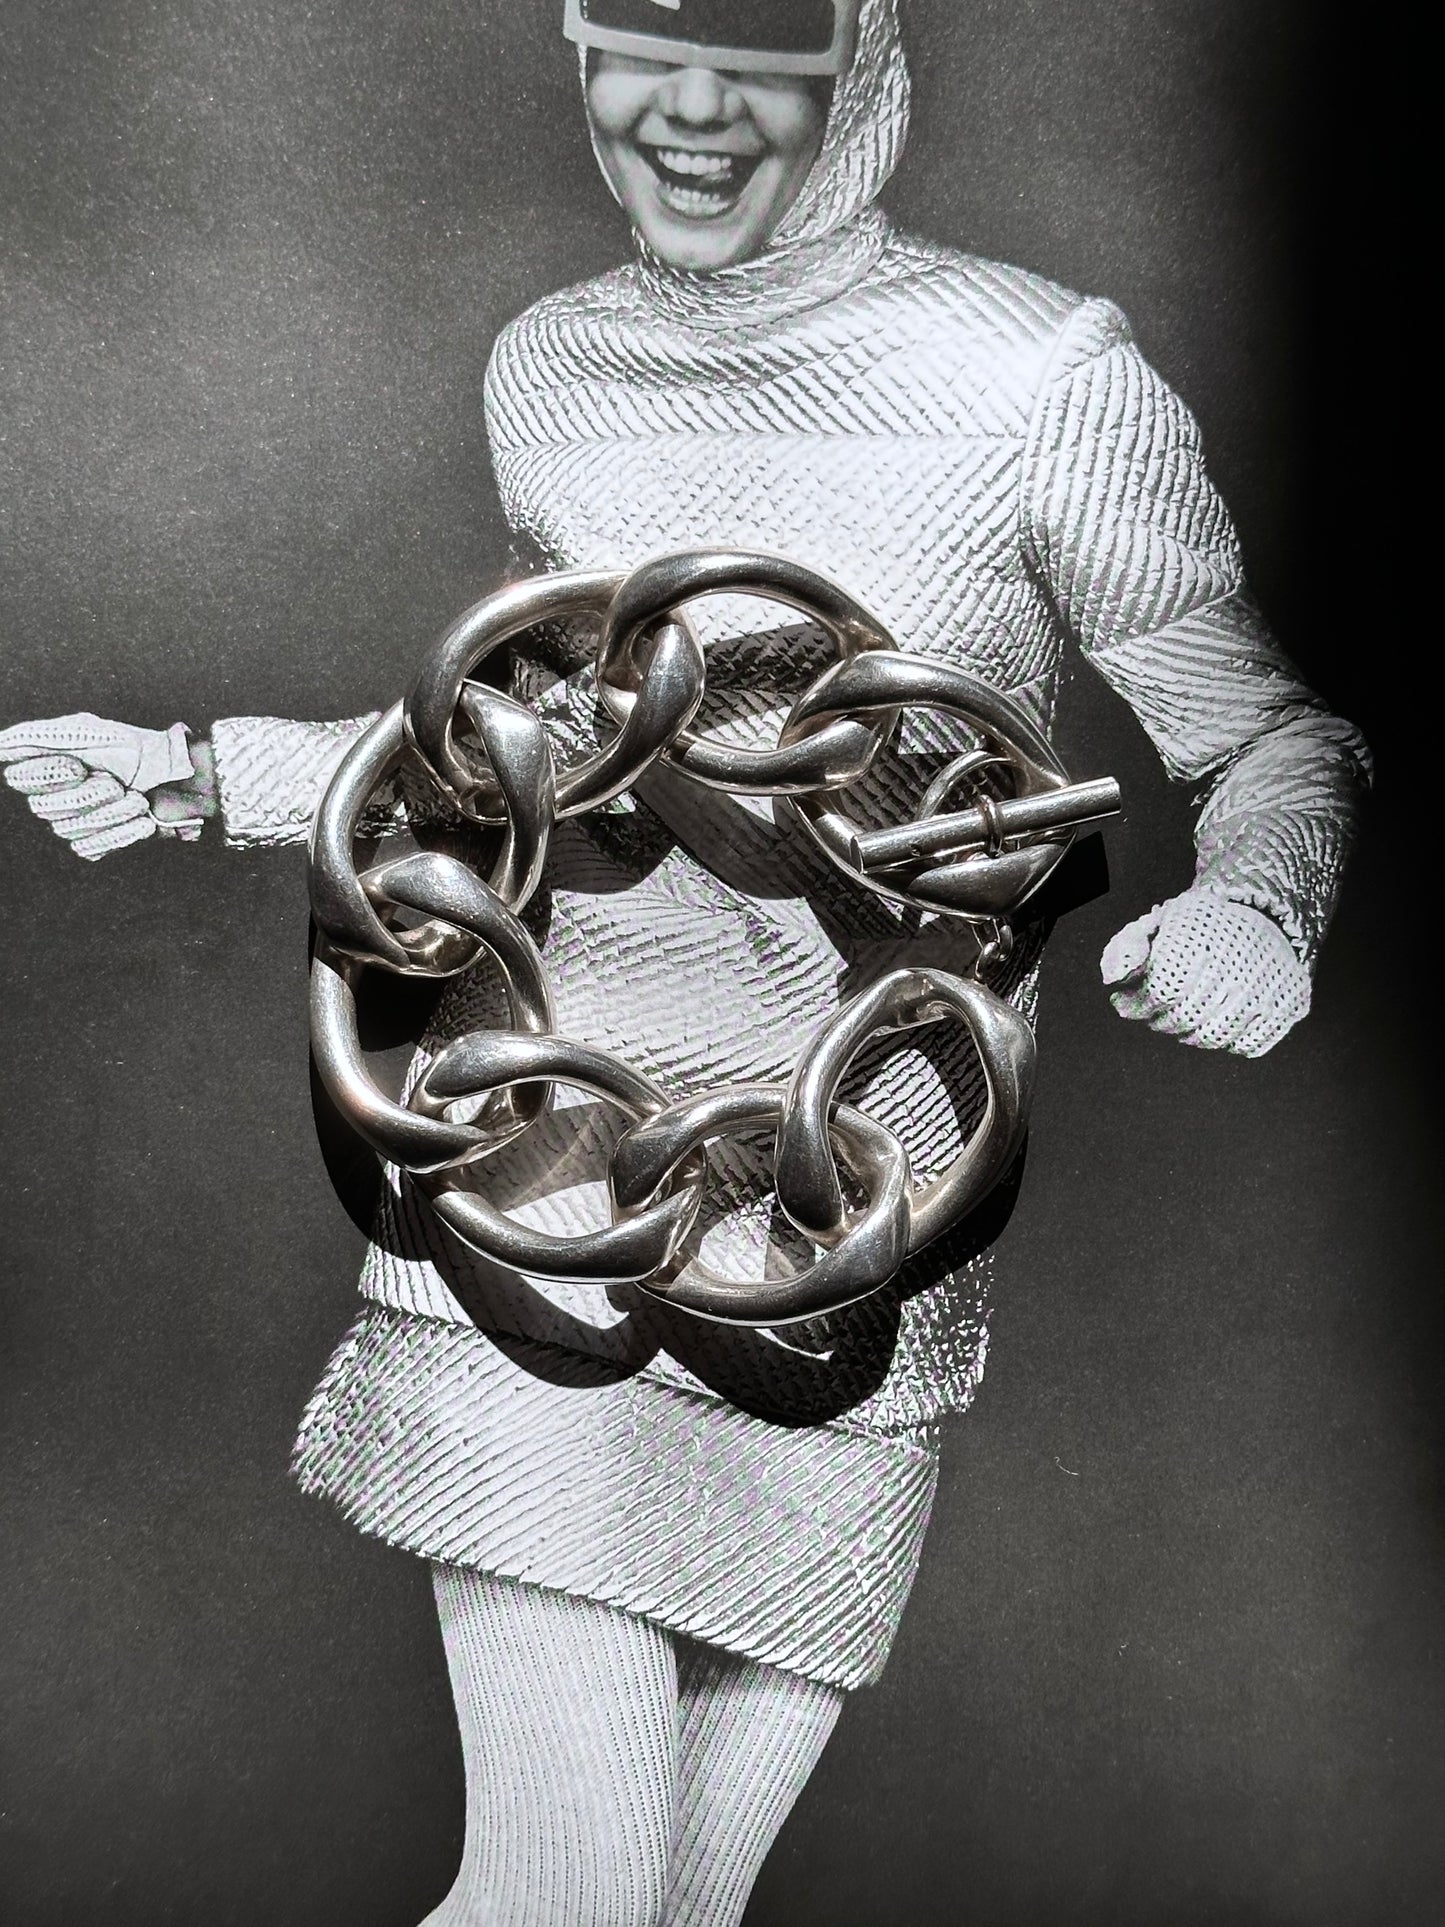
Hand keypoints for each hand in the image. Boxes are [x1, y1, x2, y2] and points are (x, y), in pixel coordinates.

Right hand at [0, 714, 205, 860]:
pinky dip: (121, 833)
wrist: (177, 778)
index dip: (50, 776)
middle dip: (90, 794)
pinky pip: (90, 848)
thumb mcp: (87, 732)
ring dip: (113, 813)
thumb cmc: (134, 749)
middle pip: (46, 808)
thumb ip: (36, 737)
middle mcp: (53, 795)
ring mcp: (72, 822)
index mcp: (46, 766)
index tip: (79, 767)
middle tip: (116, 782)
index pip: (20, 780)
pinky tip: (140, 821)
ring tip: (137, 798)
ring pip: (71, 829)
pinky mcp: (94, 844)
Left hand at [1100, 888, 1309, 1057]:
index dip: (1138, 1005)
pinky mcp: (1289, 1007)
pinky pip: (1249, 1045)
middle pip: (1183, 1019)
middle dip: (1161, 1021)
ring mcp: (1267, 989)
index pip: (1159, 993)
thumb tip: (1113, 980)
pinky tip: (1218, 1022)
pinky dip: (1229, 1042)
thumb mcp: (1161, 922)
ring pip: (1213, 1037)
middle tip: (1157, 1013)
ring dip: (1190, 1035)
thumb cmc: (1203, 926)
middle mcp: (1237, 964)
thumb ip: (1129, 945)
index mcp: (1203, 939)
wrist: (1266, 915)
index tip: (1128, 1003)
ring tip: (1186, 1017)